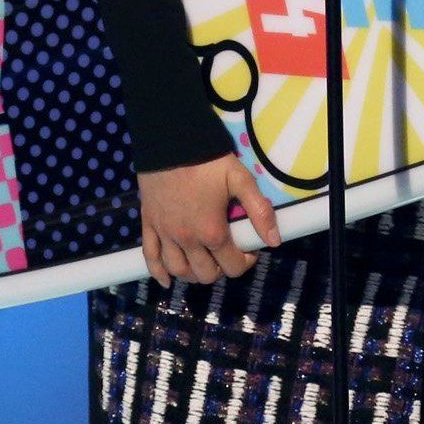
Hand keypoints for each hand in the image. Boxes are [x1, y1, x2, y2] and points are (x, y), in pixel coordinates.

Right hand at [138, 152, 279, 285]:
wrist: (169, 143)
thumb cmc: (207, 161)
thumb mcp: (240, 180)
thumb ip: (259, 210)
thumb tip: (274, 241)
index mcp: (212, 232)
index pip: (232, 266)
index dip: (245, 262)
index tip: (249, 250)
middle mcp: (187, 240)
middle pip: (205, 274)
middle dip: (221, 269)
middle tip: (228, 254)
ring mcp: (165, 234)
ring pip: (179, 270)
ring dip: (193, 274)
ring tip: (204, 264)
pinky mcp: (149, 225)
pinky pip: (150, 257)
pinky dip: (158, 273)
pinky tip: (167, 280)